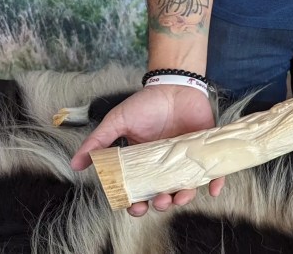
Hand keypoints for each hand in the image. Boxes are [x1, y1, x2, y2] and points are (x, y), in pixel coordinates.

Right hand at [70, 85, 224, 216]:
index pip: (139, 191)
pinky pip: (214, 173)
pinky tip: (214, 189)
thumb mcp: (118, 121)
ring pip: (186, 188)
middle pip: (163, 194)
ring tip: (181, 196)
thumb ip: (99, 141)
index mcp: (143, 164)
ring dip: (184, 198)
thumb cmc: (146, 104)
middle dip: (162, 204)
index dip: (136, 203)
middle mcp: (165, 166)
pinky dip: (216, 183)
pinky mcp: (205, 152)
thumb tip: (76, 164)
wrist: (175, 86)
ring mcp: (186, 160)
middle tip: (161, 201)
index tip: (135, 206)